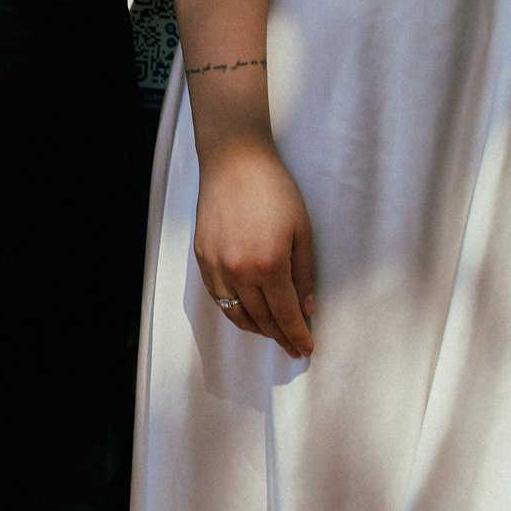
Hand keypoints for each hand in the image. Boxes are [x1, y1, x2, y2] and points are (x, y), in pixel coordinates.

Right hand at [194, 138, 314, 356]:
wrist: (234, 160)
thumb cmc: (274, 189)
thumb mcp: (301, 230)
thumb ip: (304, 274)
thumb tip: (308, 310)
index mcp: (268, 265)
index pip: (285, 315)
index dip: (297, 336)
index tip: (307, 349)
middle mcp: (239, 272)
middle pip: (261, 320)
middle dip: (280, 337)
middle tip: (293, 347)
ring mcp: (216, 266)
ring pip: (236, 314)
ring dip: (256, 329)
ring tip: (272, 333)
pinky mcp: (202, 257)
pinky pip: (218, 297)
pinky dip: (233, 312)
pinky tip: (246, 313)